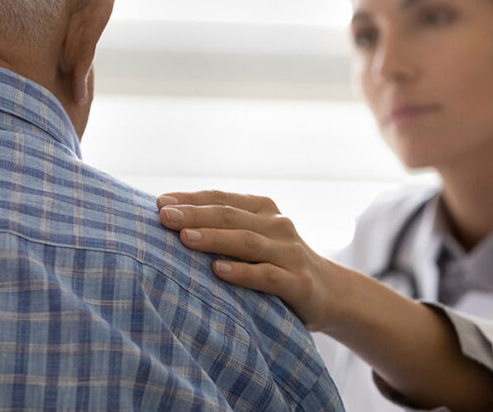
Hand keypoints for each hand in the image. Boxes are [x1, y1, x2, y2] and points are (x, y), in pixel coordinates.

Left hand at [156, 190, 339, 331]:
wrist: (332, 293)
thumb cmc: (279, 264)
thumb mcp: (258, 239)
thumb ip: (227, 228)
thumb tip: (172, 222)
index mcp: (265, 210)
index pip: (222, 199)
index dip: (192, 198)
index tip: (159, 202)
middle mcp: (278, 226)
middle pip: (231, 216)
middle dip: (195, 215)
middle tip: (164, 216)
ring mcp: (290, 254)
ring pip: (247, 242)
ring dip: (214, 238)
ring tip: (185, 238)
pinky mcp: (299, 283)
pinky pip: (267, 276)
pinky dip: (242, 272)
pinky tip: (218, 271)